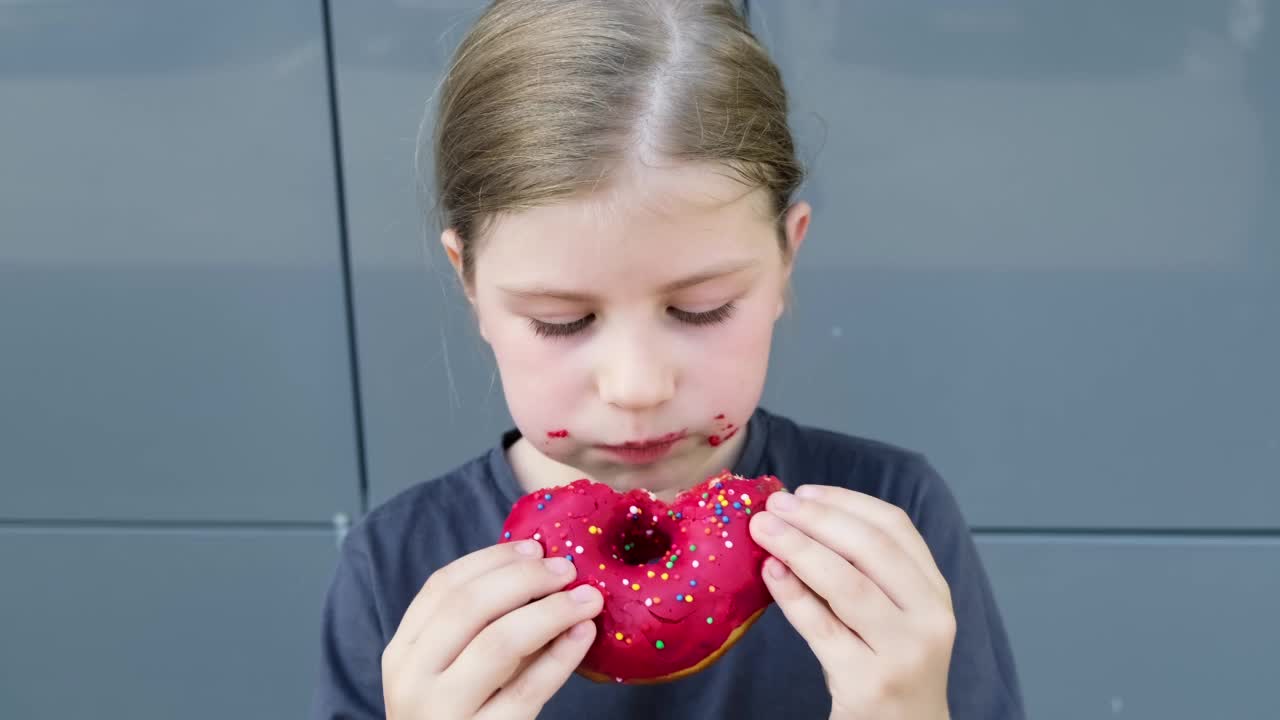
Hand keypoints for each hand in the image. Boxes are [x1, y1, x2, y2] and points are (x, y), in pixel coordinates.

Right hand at [380, 540, 603, 718]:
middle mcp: (413, 679)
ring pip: (500, 642)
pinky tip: (583, 634)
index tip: (533, 546)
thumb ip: (482, 629)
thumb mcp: (452, 672)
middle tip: (566, 568)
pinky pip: (530, 688)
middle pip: (468, 606)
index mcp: (403, 653)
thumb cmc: (459, 718)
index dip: (491, 559)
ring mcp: (444, 712)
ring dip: (551, 610)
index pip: (442, 587)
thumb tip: (540, 571)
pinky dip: (562, 655)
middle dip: (525, 577)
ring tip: (587, 598)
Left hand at [749, 485, 954, 719]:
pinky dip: (792, 595)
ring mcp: (902, 652)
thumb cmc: (887, 668)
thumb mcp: (892, 616)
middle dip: (817, 519)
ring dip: (799, 548)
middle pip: (871, 549)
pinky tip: (770, 572)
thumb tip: (794, 519)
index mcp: (935, 592)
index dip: (847, 501)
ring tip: (763, 529)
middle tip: (774, 505)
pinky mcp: (869, 682)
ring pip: (847, 584)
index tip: (805, 491)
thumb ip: (860, 572)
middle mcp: (929, 618)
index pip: (896, 527)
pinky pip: (822, 628)